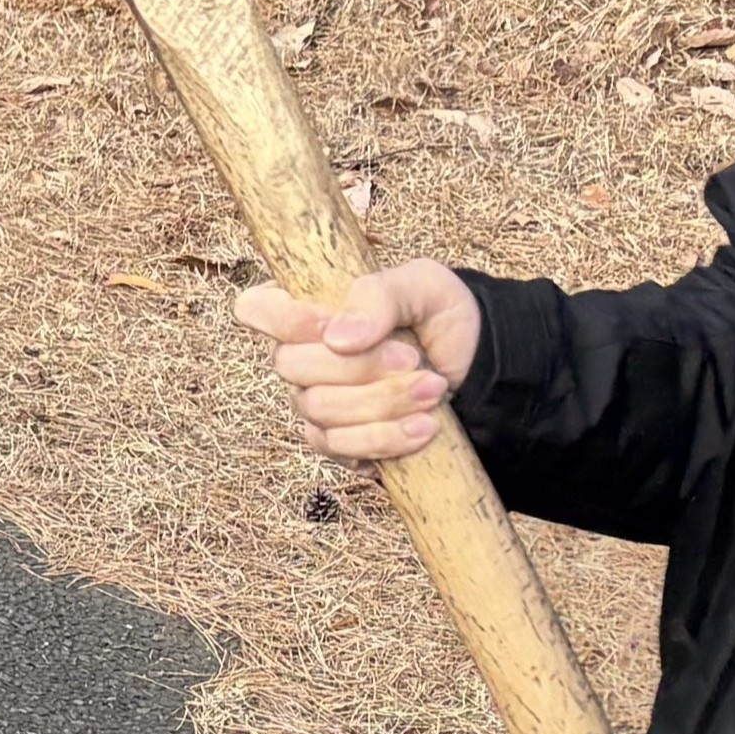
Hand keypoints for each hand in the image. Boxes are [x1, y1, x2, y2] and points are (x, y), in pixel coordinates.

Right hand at [233, 258, 482, 465]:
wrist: (478, 363)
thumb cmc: (440, 314)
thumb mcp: (422, 285)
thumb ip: (378, 297)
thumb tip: (337, 339)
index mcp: (308, 306)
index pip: (256, 308)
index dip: (286, 320)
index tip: (333, 325)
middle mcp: (300, 356)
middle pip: (290, 367)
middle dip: (358, 368)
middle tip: (413, 359)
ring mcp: (314, 401)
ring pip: (320, 411)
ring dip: (382, 404)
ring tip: (434, 390)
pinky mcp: (338, 441)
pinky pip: (340, 448)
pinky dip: (386, 440)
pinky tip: (424, 427)